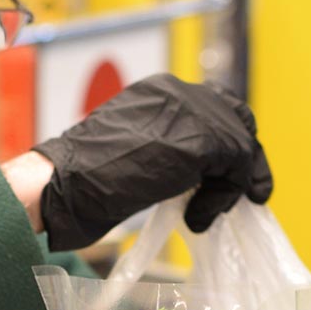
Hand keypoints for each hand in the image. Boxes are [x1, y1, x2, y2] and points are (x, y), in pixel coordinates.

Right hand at [29, 75, 270, 250]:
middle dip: (244, 158)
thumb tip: (201, 169)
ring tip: (206, 213)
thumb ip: (167, 147)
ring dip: (230, 184)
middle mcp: (178, 91)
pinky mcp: (201, 140)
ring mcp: (191, 112)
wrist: (66, 182)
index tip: (228, 174)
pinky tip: (197, 218)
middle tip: (244, 194)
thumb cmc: (84, 177)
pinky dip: (223, 198)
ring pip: (240, 144)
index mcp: (159, 91)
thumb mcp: (134, 150)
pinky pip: (236, 168)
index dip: (227, 140)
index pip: (214, 106)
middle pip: (237, 117)